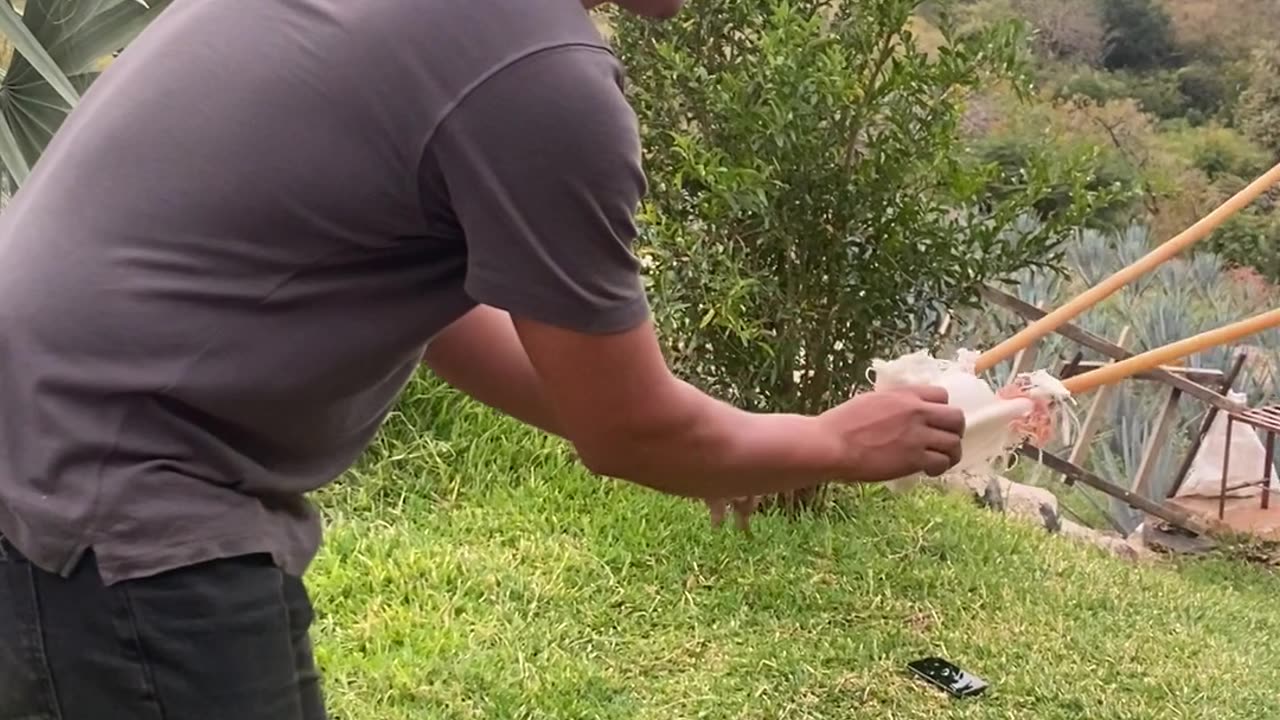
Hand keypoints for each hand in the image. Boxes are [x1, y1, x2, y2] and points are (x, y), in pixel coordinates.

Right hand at [819, 385, 964, 481]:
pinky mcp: (914, 459)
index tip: (935, 420)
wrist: (831, 445)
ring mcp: (917, 436)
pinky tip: (928, 471)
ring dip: (950, 453)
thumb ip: (893, 404)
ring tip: (940, 460)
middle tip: (945, 440)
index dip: (941, 409)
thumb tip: (902, 413)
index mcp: (904, 396)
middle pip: (956, 418)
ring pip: (953, 443)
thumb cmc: (841, 424)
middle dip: (955, 430)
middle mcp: (916, 412)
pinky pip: (941, 462)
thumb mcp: (870, 402)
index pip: (941, 395)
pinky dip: (938, 468)